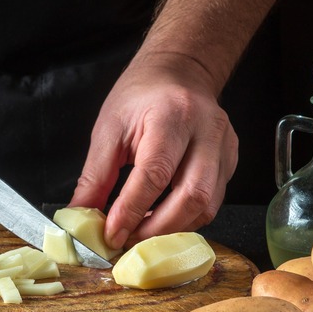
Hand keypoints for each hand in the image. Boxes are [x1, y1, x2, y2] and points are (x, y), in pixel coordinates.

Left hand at [70, 53, 237, 249]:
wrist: (180, 71)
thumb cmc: (141, 95)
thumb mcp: (109, 128)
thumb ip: (95, 175)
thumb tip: (81, 215)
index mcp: (172, 115)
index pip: (154, 173)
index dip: (131, 210)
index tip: (111, 233)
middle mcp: (207, 130)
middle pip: (192, 196)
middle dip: (157, 228)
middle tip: (127, 240)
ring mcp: (225, 147)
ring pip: (207, 205)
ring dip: (173, 229)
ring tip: (141, 233)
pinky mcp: (231, 160)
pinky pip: (213, 202)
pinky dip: (186, 219)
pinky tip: (161, 220)